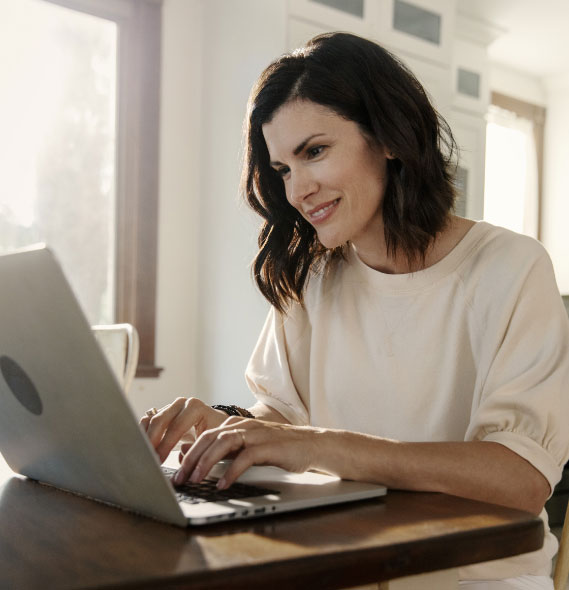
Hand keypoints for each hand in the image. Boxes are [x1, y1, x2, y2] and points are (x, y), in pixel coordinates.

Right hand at [140, 397, 228, 462]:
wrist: (213, 423)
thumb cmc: (214, 433)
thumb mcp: (210, 441)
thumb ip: (196, 449)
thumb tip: (181, 457)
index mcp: (195, 408)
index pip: (176, 427)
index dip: (165, 445)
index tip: (159, 460)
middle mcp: (181, 404)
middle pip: (160, 421)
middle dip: (152, 442)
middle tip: (148, 459)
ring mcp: (170, 406)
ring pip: (150, 420)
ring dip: (145, 439)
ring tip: (143, 455)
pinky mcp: (162, 412)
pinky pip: (147, 421)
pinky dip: (143, 434)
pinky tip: (142, 447)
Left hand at [173, 419, 320, 487]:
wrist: (310, 444)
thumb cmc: (276, 448)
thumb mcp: (244, 447)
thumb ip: (220, 449)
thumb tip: (187, 451)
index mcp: (235, 425)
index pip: (203, 436)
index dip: (187, 454)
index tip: (174, 473)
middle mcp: (243, 426)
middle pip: (209, 438)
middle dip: (191, 459)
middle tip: (179, 479)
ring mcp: (256, 434)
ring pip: (224, 443)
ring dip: (206, 462)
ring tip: (195, 480)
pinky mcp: (269, 446)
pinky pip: (245, 457)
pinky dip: (232, 471)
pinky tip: (223, 484)